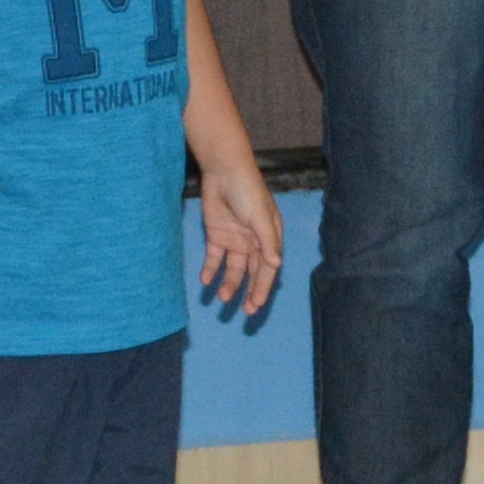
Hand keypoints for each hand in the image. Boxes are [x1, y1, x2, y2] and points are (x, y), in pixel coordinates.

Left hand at [198, 155, 283, 315]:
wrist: (223, 171)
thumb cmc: (248, 191)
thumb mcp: (261, 217)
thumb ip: (267, 242)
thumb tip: (277, 265)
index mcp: (270, 237)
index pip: (268, 268)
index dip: (263, 287)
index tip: (256, 305)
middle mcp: (254, 242)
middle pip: (252, 272)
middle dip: (250, 291)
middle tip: (245, 312)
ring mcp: (235, 239)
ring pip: (233, 269)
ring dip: (229, 283)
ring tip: (221, 298)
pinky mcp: (217, 235)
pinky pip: (214, 258)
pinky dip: (211, 270)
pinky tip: (205, 281)